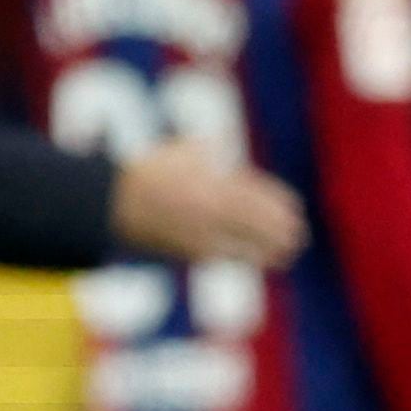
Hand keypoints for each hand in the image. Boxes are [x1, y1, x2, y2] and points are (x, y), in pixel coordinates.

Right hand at [111, 146, 307, 267]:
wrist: (112, 201)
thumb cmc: (147, 172)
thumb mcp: (182, 151)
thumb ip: (209, 152)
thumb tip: (222, 151)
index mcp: (217, 185)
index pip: (262, 196)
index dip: (282, 204)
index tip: (294, 208)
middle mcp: (215, 212)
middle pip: (261, 224)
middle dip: (283, 230)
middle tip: (298, 235)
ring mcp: (203, 233)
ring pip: (248, 246)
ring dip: (271, 250)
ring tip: (287, 253)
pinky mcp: (189, 252)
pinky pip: (225, 256)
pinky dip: (245, 257)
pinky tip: (256, 259)